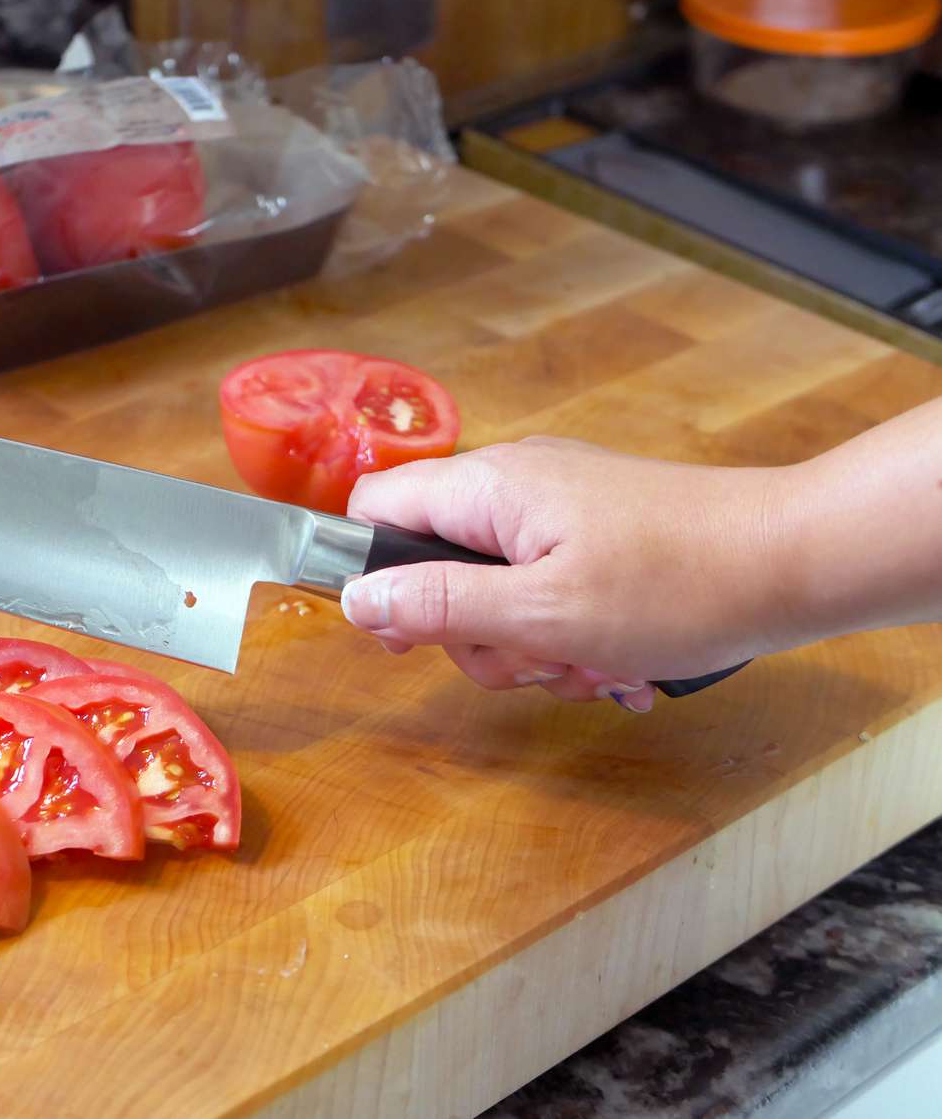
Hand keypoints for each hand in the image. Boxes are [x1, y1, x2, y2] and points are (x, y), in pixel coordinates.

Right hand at [340, 437, 800, 710]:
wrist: (796, 561)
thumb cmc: (678, 582)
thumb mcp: (541, 611)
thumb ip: (438, 605)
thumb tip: (354, 600)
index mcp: (488, 488)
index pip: (375, 510)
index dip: (372, 575)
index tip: (408, 637)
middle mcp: (515, 486)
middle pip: (434, 568)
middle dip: (473, 636)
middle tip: (530, 660)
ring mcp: (557, 510)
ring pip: (493, 593)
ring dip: (528, 648)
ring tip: (589, 663)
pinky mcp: (594, 535)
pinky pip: (544, 592)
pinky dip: (567, 635)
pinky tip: (614, 660)